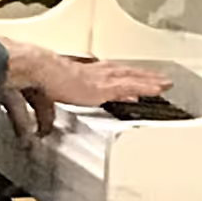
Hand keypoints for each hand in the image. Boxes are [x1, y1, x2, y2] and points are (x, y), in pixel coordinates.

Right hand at [0, 40, 171, 140]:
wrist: (36, 70)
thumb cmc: (36, 79)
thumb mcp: (41, 102)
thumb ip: (43, 116)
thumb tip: (39, 129)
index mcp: (79, 74)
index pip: (105, 75)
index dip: (120, 78)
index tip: (131, 85)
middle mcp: (93, 73)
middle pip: (124, 73)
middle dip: (141, 76)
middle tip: (159, 79)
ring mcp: (100, 78)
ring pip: (132, 78)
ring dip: (149, 80)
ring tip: (165, 83)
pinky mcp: (103, 86)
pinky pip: (131, 86)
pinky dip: (146, 87)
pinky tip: (157, 89)